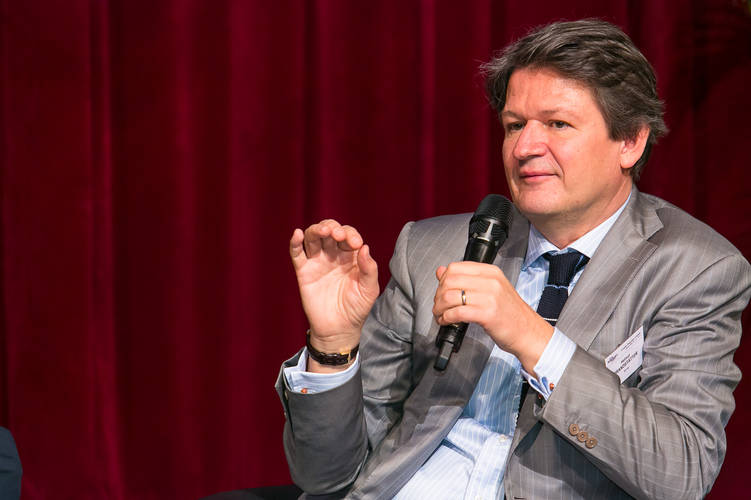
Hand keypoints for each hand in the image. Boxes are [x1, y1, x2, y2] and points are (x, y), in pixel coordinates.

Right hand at [290, 220, 379, 365]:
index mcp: (350, 256)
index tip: (355, 244)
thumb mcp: (369, 289)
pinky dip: (295, 242)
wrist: (339, 329)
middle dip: (334, 228)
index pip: (348, 236)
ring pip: (313, 237)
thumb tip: (364, 247)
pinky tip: (297, 233)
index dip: (351, 235)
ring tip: (323, 231)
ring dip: (317, 230)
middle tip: (338, 235)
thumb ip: (369, 269)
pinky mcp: (304, 272)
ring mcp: (317, 262)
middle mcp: (333, 255)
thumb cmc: (357, 308)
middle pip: (330, 231)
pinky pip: (297, 254)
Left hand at [432, 262, 552, 373]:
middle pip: (450, 281)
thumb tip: (441, 271)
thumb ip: (466, 279)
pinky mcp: (488, 314)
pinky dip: (447, 318)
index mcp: (490, 272)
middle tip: (439, 306)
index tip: (441, 291)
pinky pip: (457, 312)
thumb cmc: (510, 313)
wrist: (528, 332)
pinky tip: (447, 321)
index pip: (455, 267)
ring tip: (441, 315)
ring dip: (440, 308)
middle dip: (438, 295)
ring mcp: (490, 297)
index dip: (442, 280)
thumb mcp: (490, 289)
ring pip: (450, 296)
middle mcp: (491, 281)